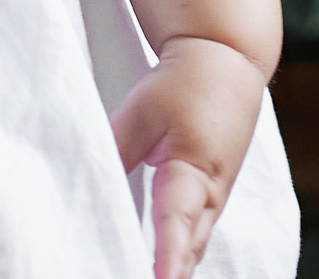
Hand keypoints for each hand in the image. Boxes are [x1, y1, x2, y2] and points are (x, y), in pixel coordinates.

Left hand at [109, 37, 266, 278]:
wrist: (227, 61)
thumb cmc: (187, 84)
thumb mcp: (144, 110)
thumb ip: (118, 149)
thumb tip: (92, 182)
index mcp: (195, 169)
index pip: (177, 220)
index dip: (168, 254)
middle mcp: (211, 193)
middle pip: (189, 247)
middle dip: (172, 274)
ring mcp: (216, 197)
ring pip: (194, 244)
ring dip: (176, 267)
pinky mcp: (212, 193)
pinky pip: (195, 233)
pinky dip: (180, 252)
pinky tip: (162, 268)